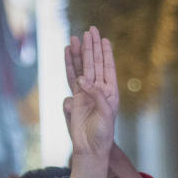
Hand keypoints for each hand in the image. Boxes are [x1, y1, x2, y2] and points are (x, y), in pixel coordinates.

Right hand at [69, 27, 116, 158]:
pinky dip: (69, 65)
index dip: (105, 53)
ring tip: (76, 37)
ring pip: (81, 68)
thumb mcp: (105, 114)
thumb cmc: (103, 133)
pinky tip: (67, 53)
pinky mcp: (75, 98)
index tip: (104, 38)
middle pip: (94, 63)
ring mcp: (86, 92)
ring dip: (79, 53)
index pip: (108, 68)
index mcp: (111, 92)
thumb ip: (97, 95)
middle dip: (92, 47)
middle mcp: (99, 89)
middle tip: (90, 30)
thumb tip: (84, 80)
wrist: (90, 148)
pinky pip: (71, 77)